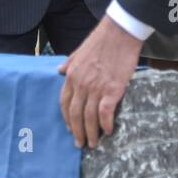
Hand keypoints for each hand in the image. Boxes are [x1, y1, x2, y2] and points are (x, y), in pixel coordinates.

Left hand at [58, 16, 143, 147]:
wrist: (120, 32)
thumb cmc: (101, 40)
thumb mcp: (78, 51)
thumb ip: (68, 63)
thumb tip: (58, 70)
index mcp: (71, 75)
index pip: (64, 102)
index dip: (67, 118)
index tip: (70, 128)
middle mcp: (81, 84)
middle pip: (74, 114)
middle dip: (77, 132)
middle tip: (80, 144)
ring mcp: (95, 88)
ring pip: (88, 117)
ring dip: (90, 133)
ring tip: (94, 144)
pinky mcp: (112, 90)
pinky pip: (105, 113)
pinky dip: (105, 124)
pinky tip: (108, 131)